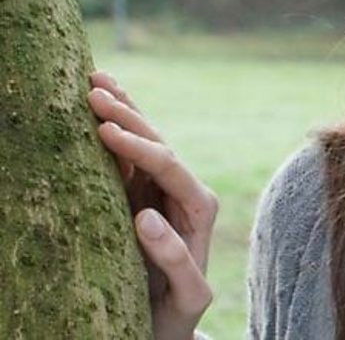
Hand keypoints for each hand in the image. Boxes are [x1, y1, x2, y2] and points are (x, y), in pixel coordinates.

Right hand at [87, 70, 217, 339]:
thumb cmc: (178, 311)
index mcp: (199, 209)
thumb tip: (146, 217)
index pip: (171, 168)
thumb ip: (176, 258)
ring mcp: (162, 190)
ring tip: (97, 80)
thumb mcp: (187, 293)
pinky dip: (119, 126)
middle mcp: (184, 192)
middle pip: (159, 145)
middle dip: (128, 117)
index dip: (139, 147)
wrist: (171, 322)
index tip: (106, 131)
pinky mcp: (142, 194)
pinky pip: (129, 155)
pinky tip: (108, 98)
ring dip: (124, 110)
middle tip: (93, 92)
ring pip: (144, 141)